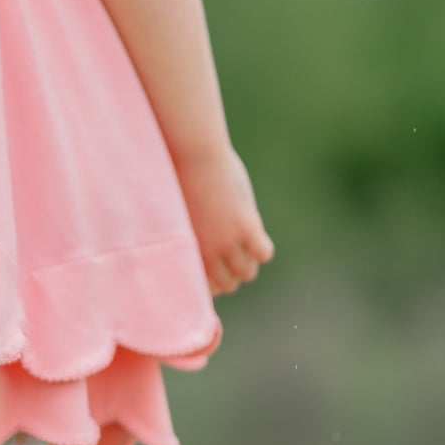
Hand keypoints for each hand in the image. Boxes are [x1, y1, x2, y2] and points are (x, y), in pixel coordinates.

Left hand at [174, 145, 274, 295]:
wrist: (193, 157)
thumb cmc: (181, 177)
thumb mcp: (180, 214)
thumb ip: (190, 234)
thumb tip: (196, 241)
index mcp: (188, 251)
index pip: (204, 287)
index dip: (214, 280)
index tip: (217, 269)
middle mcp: (207, 253)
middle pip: (228, 285)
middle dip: (233, 273)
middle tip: (234, 252)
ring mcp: (227, 243)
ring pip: (247, 273)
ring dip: (249, 261)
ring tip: (244, 241)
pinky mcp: (246, 228)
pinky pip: (263, 254)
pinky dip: (262, 248)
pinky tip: (254, 230)